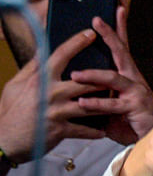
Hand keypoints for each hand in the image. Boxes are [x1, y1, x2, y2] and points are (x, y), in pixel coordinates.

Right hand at [0, 29, 107, 163]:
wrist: (2, 141)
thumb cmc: (9, 111)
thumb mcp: (15, 85)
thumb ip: (32, 67)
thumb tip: (43, 48)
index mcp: (39, 79)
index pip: (60, 54)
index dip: (77, 42)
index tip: (91, 33)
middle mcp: (50, 93)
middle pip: (85, 81)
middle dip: (103, 77)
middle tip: (118, 72)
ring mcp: (56, 112)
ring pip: (90, 104)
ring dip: (105, 104)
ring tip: (119, 101)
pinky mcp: (59, 130)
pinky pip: (84, 129)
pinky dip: (94, 131)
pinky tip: (103, 130)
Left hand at [72, 7, 152, 143]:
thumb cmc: (131, 120)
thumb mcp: (112, 104)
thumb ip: (98, 93)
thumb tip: (74, 87)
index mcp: (128, 75)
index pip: (122, 47)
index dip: (118, 29)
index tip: (116, 9)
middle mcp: (133, 78)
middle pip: (121, 52)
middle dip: (110, 35)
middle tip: (97, 21)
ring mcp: (135, 91)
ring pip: (113, 77)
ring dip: (93, 75)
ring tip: (75, 74)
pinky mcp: (134, 106)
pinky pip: (112, 103)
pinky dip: (96, 103)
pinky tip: (82, 103)